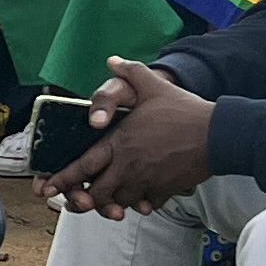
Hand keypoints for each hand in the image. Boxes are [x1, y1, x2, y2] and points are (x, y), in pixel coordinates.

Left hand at [45, 55, 215, 219]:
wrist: (218, 134)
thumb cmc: (184, 110)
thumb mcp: (154, 86)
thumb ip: (131, 73)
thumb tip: (112, 60)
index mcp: (119, 143)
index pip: (83, 165)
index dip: (63, 178)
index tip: (46, 187)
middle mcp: (128, 166)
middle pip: (96, 191)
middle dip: (83, 198)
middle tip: (77, 199)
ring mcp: (146, 181)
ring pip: (118, 202)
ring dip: (110, 202)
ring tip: (108, 200)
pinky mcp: (164, 191)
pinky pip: (144, 205)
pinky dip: (137, 204)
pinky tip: (137, 199)